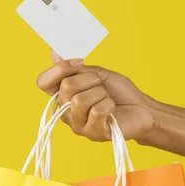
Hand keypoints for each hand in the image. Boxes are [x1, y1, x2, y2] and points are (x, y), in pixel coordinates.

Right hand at [36, 50, 157, 141]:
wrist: (141, 107)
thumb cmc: (118, 92)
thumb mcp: (96, 73)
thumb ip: (74, 68)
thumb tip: (54, 52)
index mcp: (62, 95)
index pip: (43, 82)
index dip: (59, 69)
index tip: (79, 62)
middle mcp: (65, 111)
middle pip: (66, 86)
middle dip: (90, 80)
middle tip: (101, 85)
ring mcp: (78, 125)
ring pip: (80, 100)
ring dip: (101, 93)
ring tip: (107, 99)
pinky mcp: (93, 133)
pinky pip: (96, 112)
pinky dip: (109, 104)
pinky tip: (112, 109)